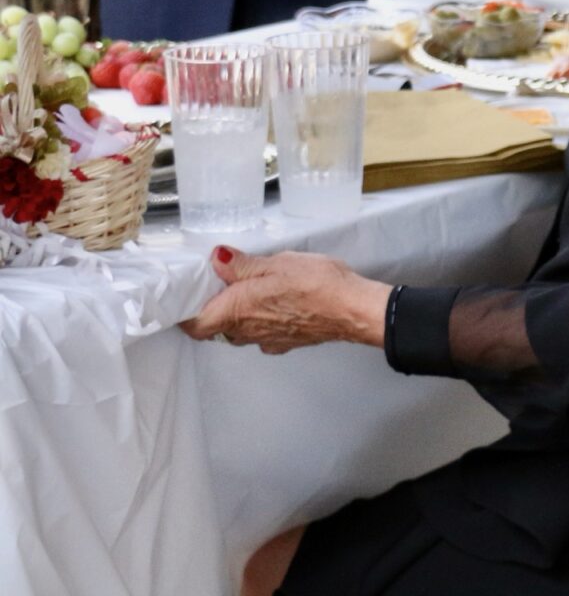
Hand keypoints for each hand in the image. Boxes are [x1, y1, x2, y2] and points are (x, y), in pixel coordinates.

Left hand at [180, 246, 391, 353]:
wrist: (352, 309)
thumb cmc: (315, 284)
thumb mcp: (276, 263)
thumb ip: (242, 265)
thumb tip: (216, 259)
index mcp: (237, 311)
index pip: (196, 325)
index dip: (184, 314)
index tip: (184, 297)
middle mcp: (248, 332)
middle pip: (217, 328)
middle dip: (214, 308)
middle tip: (219, 283)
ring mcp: (268, 341)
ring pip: (240, 331)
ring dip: (239, 314)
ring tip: (250, 289)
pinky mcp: (287, 342)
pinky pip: (263, 334)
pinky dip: (262, 320)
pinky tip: (277, 302)